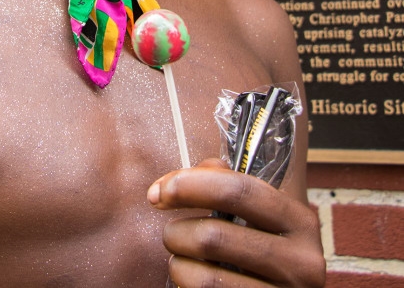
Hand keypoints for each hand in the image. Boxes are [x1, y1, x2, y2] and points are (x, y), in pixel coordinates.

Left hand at [148, 159, 324, 286]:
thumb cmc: (264, 247)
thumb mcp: (259, 213)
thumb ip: (224, 183)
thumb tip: (174, 183)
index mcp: (300, 221)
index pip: (237, 191)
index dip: (190, 186)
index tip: (159, 191)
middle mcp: (301, 262)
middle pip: (215, 237)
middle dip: (177, 232)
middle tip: (170, 234)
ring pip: (207, 279)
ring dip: (178, 266)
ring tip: (179, 260)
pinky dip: (188, 287)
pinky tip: (192, 280)